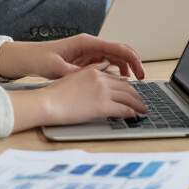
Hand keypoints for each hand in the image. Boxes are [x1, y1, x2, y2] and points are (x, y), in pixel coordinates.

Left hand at [0, 35, 144, 80]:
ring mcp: (89, 51)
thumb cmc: (40, 58)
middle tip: (141, 80)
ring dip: (125, 69)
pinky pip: (106, 63)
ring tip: (130, 85)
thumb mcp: (56, 67)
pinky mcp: (86, 59)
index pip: (117, 48)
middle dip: (133, 64)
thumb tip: (93, 78)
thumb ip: (75, 72)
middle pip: (120, 51)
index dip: (132, 60)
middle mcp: (91, 44)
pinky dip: (114, 72)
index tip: (140, 73)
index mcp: (87, 42)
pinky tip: (116, 82)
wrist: (28, 57)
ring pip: (115, 58)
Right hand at [9, 69, 144, 130]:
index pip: (116, 78)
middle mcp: (100, 79)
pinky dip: (131, 113)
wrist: (46, 103)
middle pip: (126, 87)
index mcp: (93, 71)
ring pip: (128, 97)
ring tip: (141, 110)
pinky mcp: (102, 105)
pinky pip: (124, 109)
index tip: (130, 92)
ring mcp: (102, 91)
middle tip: (140, 102)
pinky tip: (134, 117)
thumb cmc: (53, 96)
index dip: (126, 86)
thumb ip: (86, 79)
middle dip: (135, 95)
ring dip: (137, 105)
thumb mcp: (71, 80)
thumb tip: (94, 85)